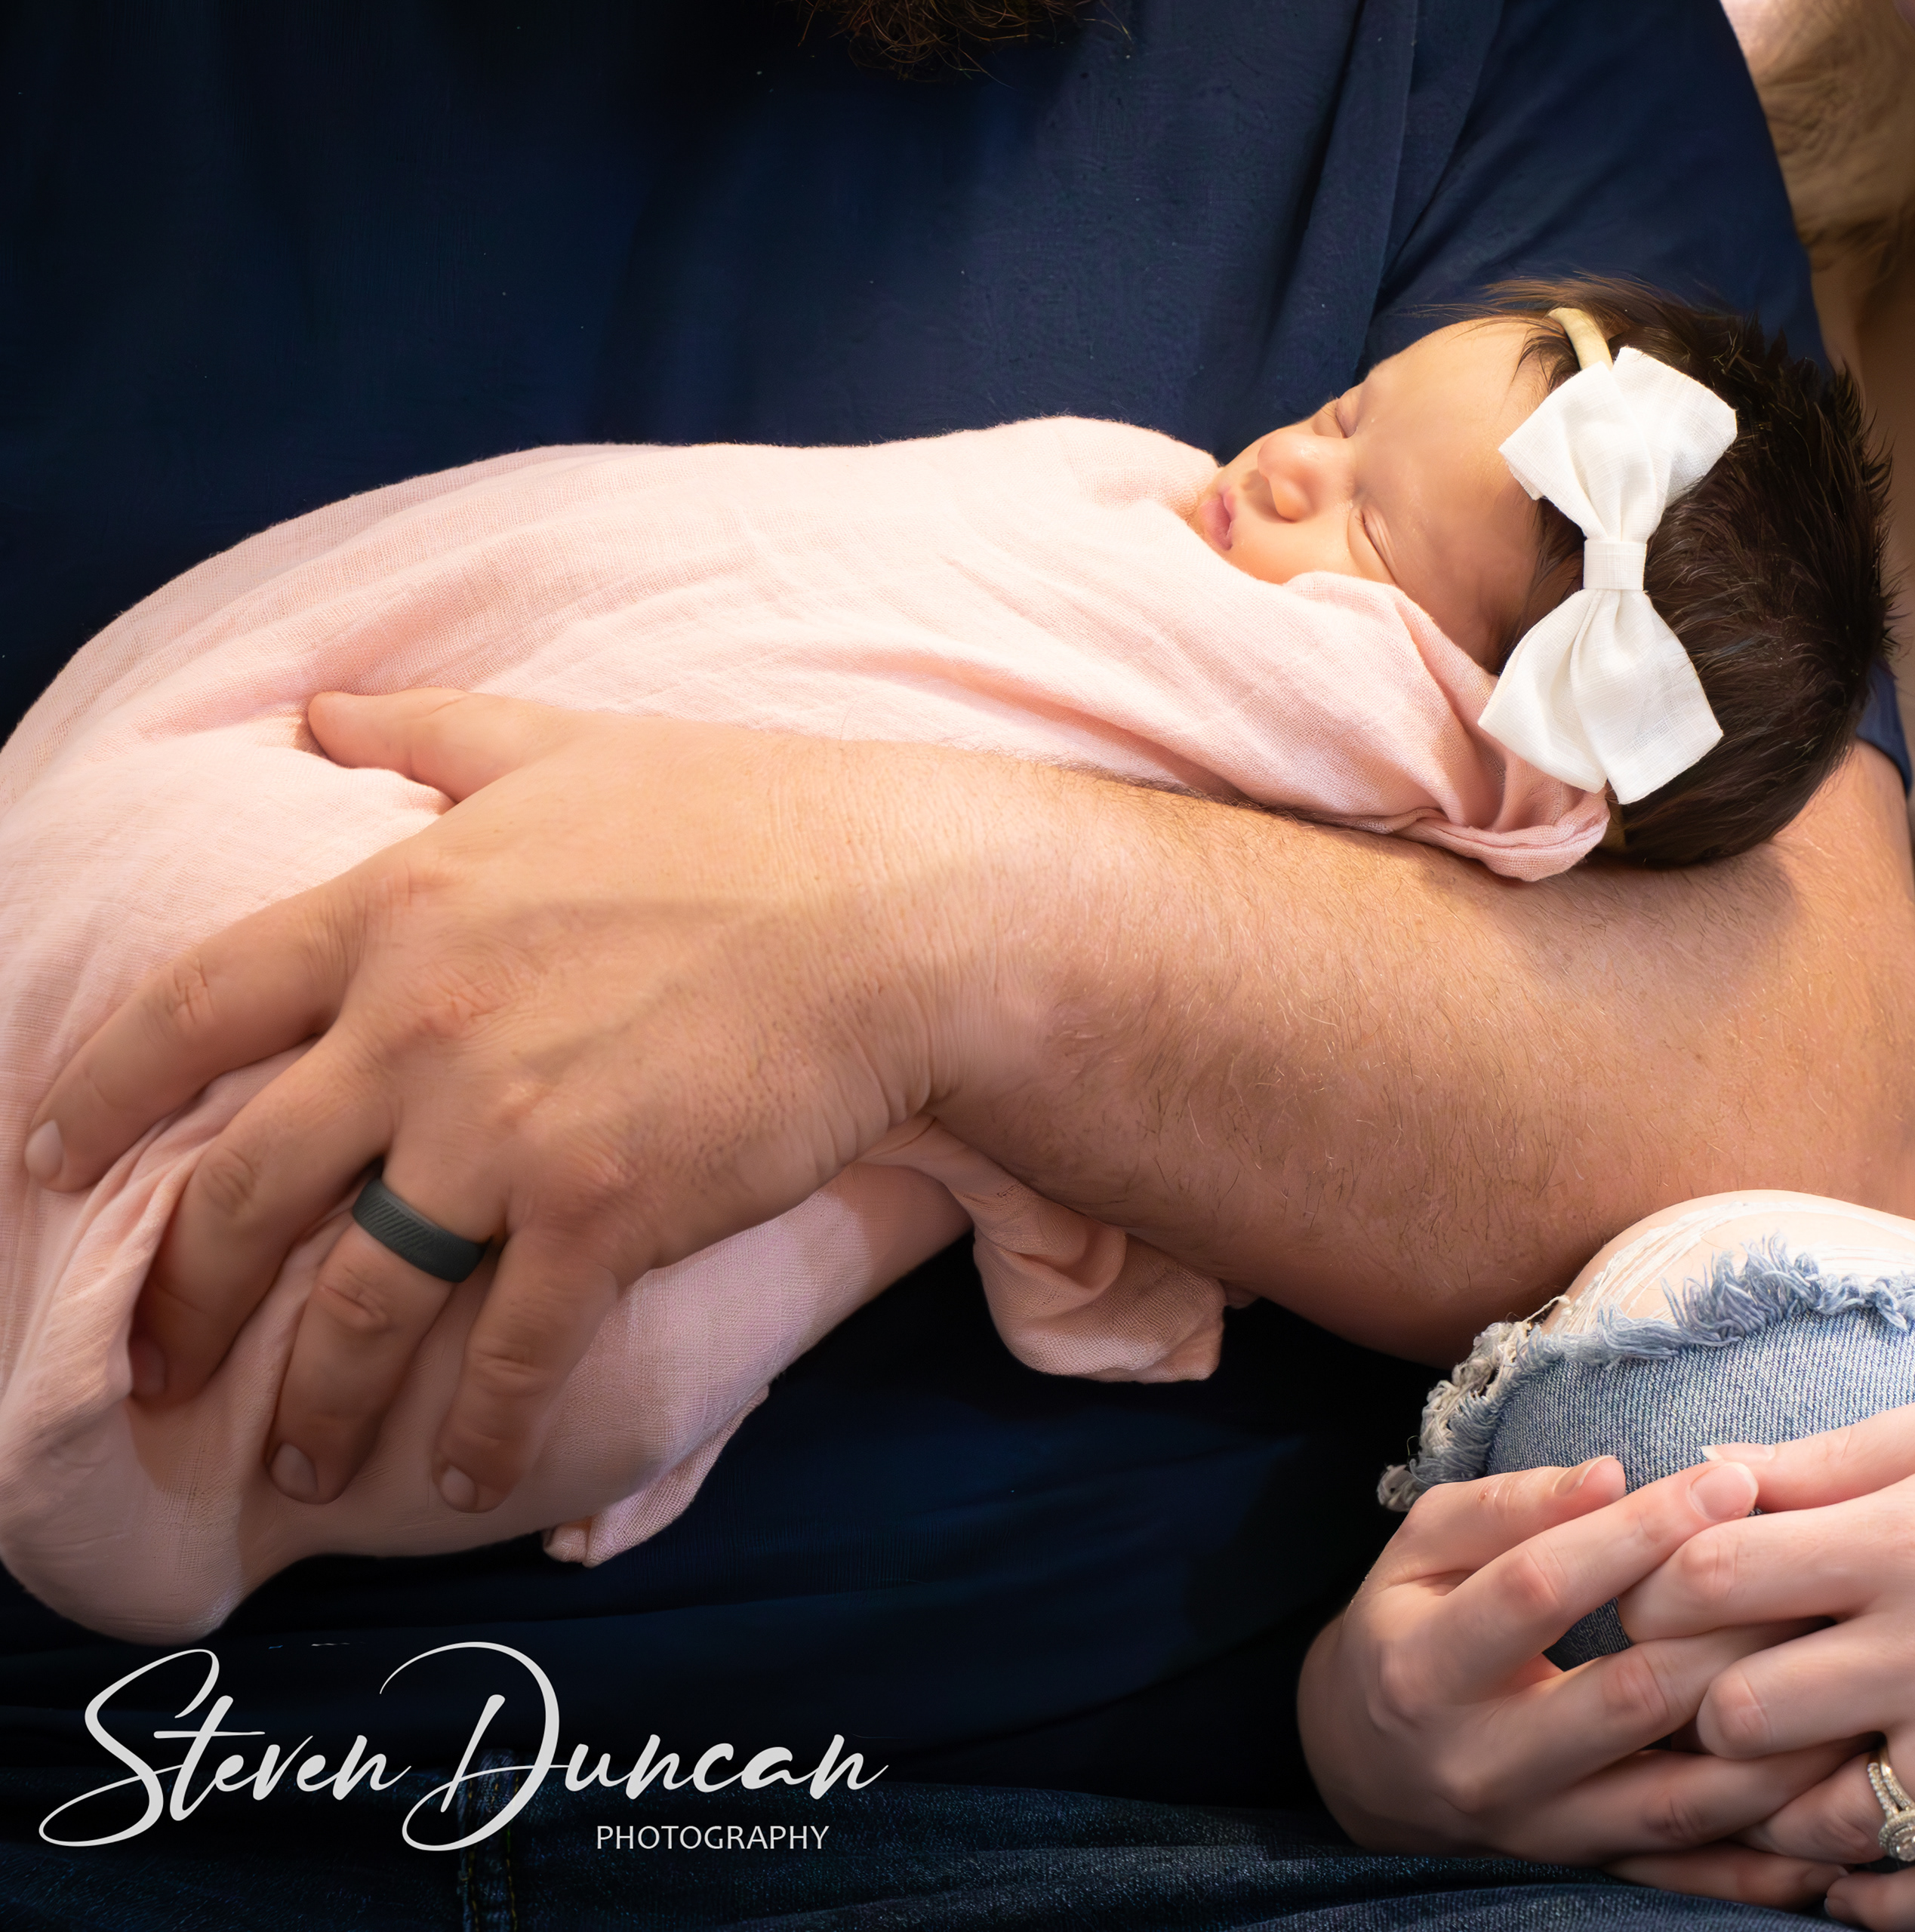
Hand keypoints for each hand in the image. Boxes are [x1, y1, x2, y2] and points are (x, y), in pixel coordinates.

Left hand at [24, 690, 993, 1512]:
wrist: (908, 912)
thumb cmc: (757, 817)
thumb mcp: (575, 745)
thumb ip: (435, 732)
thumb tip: (324, 708)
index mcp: (397, 910)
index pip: (191, 1008)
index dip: (102, 1089)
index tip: (48, 1150)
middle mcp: (418, 1027)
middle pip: (245, 1188)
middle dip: (180, 1297)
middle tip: (149, 1369)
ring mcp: (503, 1131)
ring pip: (356, 1298)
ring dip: (315, 1397)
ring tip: (295, 1459)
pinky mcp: (602, 1216)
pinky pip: (511, 1352)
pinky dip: (477, 1430)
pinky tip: (463, 1478)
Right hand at [1299, 1455, 1857, 1908]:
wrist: (1363, 1767)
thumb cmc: (1406, 1626)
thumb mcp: (1422, 1548)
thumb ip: (1508, 1506)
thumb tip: (1612, 1473)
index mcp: (1427, 1666)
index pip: (1542, 1588)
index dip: (1638, 1532)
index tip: (1730, 1477)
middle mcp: (1481, 1763)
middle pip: (1626, 1700)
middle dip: (1731, 1634)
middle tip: (1819, 1574)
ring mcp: (1538, 1832)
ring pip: (1673, 1803)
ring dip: (1771, 1753)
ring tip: (1850, 1686)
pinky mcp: (1582, 1871)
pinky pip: (1686, 1881)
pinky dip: (1765, 1864)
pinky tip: (1837, 1829)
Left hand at [1617, 1377, 1914, 1928]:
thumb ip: (1836, 1458)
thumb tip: (1708, 1476)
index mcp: (1908, 1530)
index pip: (1707, 1577)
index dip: (1650, 1596)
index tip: (1654, 1608)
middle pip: (1741, 1713)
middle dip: (1699, 1716)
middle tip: (1699, 1713)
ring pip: (1828, 1818)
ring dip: (1780, 1816)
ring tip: (1768, 1794)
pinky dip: (1882, 1903)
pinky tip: (1851, 1886)